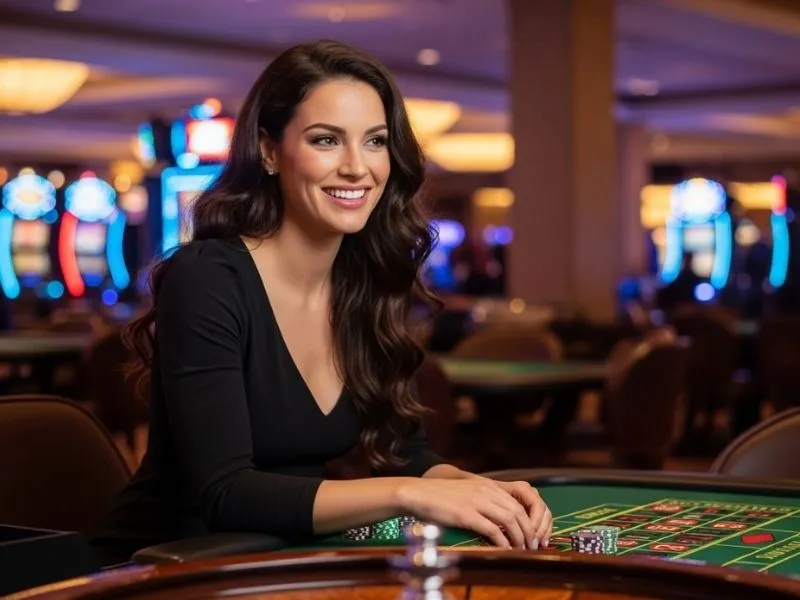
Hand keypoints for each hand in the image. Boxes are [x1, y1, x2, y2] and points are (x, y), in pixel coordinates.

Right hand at [396, 477, 545, 548]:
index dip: (529, 522)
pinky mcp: (466, 514)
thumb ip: (485, 502)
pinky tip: (504, 549)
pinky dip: (502, 541)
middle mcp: (486, 491)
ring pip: (509, 520)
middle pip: (518, 512)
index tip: (532, 536)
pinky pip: (491, 529)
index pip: (518, 503)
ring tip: (521, 550)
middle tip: (531, 546)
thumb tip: (500, 522)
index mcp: (488, 485)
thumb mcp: (468, 493)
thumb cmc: (441, 496)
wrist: (418, 493)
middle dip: (529, 532)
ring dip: (519, 538)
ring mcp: (476, 501)